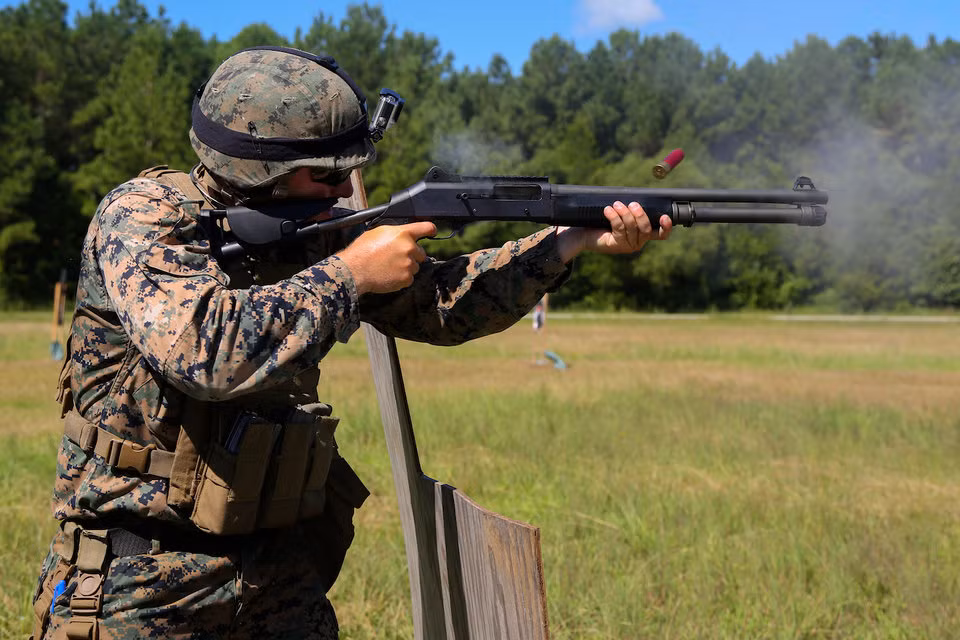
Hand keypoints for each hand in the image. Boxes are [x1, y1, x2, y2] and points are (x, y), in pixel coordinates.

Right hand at [335, 222, 436, 294]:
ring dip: (406, 267)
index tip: (432, 232)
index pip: (426, 228)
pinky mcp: (407, 278)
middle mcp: (409, 248)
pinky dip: (402, 278)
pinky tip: (389, 274)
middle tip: (395, 257)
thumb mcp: (378, 232)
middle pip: (421, 252)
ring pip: (415, 266)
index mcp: (403, 233)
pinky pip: (409, 278)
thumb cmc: (362, 250)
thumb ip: (396, 232)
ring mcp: (409, 264)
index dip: (430, 230)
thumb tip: (403, 233)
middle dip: (412, 255)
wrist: (354, 270)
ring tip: (389, 266)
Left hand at [556, 201, 672, 261]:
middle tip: (631, 203)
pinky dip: (614, 217)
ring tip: (616, 204)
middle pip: (645, 228)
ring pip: (631, 227)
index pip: (660, 235)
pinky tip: (608, 210)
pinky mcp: (615, 245)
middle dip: (639, 214)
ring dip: (624, 213)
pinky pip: (618, 228)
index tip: (665, 216)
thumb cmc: (603, 222)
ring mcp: (627, 246)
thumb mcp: (621, 214)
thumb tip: (636, 196)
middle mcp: (637, 242)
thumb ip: (631, 208)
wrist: (584, 233)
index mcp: (643, 235)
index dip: (666, 227)